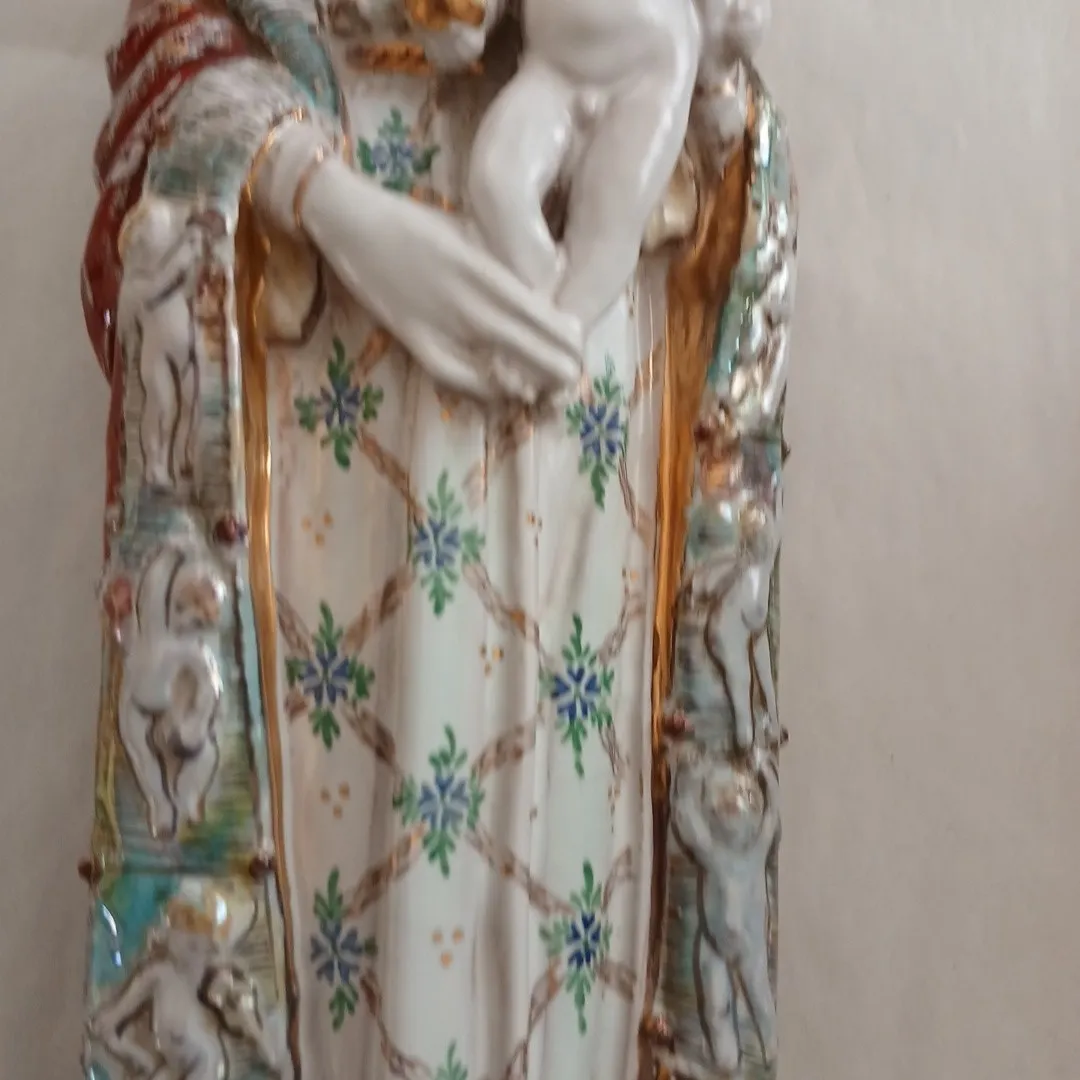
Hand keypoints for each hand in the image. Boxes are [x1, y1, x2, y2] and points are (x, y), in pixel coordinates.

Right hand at [254, 124, 582, 400]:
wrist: (354, 222)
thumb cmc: (418, 222)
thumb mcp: (470, 231)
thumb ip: (505, 261)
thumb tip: (546, 286)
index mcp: (484, 268)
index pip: (536, 310)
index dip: (562, 335)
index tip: (579, 344)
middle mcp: (466, 299)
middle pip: (523, 343)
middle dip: (553, 365)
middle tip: (572, 377)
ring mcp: (439, 323)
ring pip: (493, 363)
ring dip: (522, 381)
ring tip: (545, 391)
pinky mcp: (414, 338)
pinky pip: (453, 374)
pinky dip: (480, 387)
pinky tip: (499, 392)